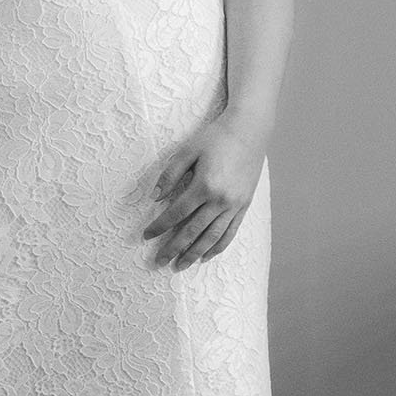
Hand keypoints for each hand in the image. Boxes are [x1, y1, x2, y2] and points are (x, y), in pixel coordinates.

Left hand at [144, 116, 264, 269]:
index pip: (176, 213)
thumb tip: (154, 198)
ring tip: (181, 265)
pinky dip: (218, 246)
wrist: (249, 130)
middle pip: (192, 231)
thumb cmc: (216, 137)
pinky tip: (207, 255)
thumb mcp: (187, 151)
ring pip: (212, 236)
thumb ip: (170, 175)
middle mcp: (220, 200)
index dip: (159, 226)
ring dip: (195, 253)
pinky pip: (230, 231)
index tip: (145, 236)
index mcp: (204, 186)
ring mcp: (234, 204)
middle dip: (174, 248)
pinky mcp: (244, 205)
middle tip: (159, 261)